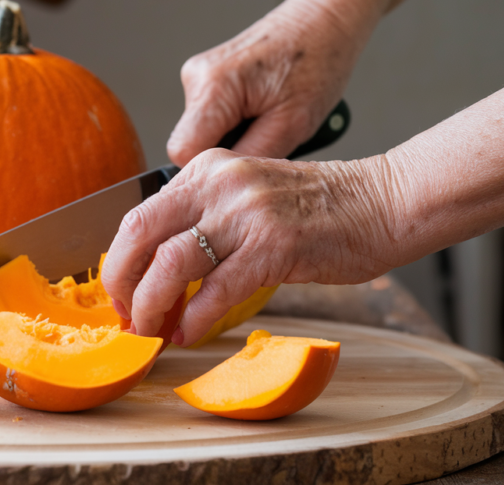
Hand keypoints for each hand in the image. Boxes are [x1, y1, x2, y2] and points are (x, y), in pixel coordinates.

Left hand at [101, 149, 398, 345]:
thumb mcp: (247, 195)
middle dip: (121, 283)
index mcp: (207, 169)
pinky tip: (189, 334)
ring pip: (169, 265)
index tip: (123, 294)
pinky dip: (194, 320)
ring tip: (153, 332)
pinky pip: (215, 291)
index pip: (139, 214)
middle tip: (128, 317)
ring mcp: (244, 212)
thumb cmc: (317, 209)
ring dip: (152, 307)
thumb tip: (157, 269)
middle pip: (138, 234)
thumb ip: (204, 218)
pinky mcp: (272, 245)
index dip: (121, 261)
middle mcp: (218, 182)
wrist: (382, 202)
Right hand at [167, 0, 363, 164]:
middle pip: (190, 145)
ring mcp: (199, 75)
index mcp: (213, 87)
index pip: (183, 154)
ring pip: (202, 133)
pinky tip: (263, 111)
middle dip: (227, 153)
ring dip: (235, 138)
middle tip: (268, 140)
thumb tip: (223, 187)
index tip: (242, 172)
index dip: (210, 172)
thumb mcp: (292, 124)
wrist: (324, 21)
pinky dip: (237, 123)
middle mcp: (196, 77)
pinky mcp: (207, 77)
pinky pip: (211, 118)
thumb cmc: (317, 62)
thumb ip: (250, 157)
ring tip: (271, 121)